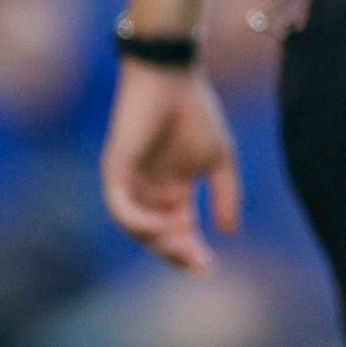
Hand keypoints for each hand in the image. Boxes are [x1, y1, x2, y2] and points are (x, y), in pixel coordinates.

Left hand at [99, 63, 240, 272]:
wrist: (173, 79)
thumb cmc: (197, 114)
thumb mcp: (220, 161)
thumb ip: (225, 195)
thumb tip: (230, 231)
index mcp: (172, 192)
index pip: (178, 232)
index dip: (191, 251)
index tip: (208, 267)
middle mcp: (148, 192)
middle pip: (157, 236)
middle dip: (176, 253)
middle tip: (197, 263)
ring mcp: (130, 183)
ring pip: (137, 227)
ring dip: (159, 241)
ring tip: (182, 247)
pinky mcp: (116, 170)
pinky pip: (122, 207)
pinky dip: (139, 221)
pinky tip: (161, 227)